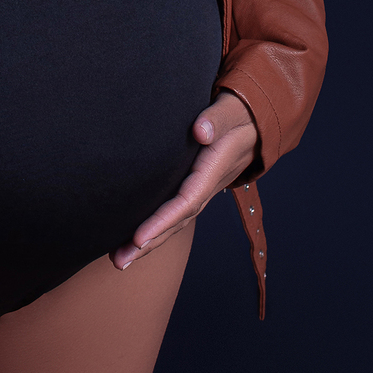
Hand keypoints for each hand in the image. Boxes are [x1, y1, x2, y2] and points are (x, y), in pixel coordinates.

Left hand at [109, 90, 258, 268]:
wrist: (254, 123)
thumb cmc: (237, 114)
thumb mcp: (228, 111)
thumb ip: (215, 119)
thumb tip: (200, 131)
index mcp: (211, 171)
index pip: (185, 203)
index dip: (161, 222)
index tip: (138, 238)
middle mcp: (205, 187)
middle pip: (175, 222)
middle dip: (148, 243)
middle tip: (118, 261)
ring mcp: (199, 191)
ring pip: (172, 222)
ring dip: (147, 243)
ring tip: (118, 259)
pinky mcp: (193, 187)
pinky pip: (173, 213)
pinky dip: (155, 228)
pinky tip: (133, 239)